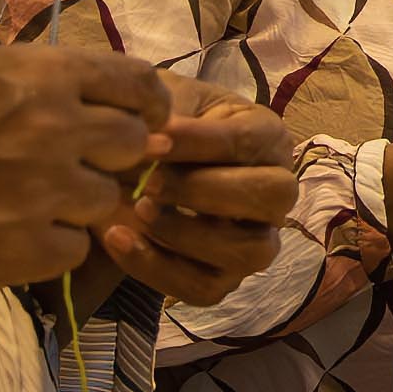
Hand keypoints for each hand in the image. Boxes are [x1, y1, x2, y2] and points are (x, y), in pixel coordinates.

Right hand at [0, 43, 172, 334]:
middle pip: (134, 145)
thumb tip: (73, 81)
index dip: (145, 103)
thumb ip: (25, 70)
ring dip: (78, 205)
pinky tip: (8, 237)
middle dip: (113, 156)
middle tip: (76, 167)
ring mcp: (43, 193)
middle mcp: (54, 131)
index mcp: (39, 77)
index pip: (135, 83)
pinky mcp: (23, 252)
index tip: (142, 119)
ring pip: (106, 201)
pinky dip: (50, 247)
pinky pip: (73, 250)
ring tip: (25, 204)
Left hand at [84, 87, 298, 307]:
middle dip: (205, 191)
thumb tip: (153, 132)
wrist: (124, 169)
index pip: (248, 142)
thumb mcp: (163, 104)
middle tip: (149, 183)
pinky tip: (116, 237)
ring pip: (249, 251)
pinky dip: (156, 267)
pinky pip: (204, 288)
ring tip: (138, 210)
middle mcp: (276, 192)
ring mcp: (255, 240)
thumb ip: (162, 111)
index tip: (149, 141)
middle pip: (273, 197)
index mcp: (267, 139)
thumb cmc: (158, 128)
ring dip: (187, 233)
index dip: (199, 143)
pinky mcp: (224, 278)